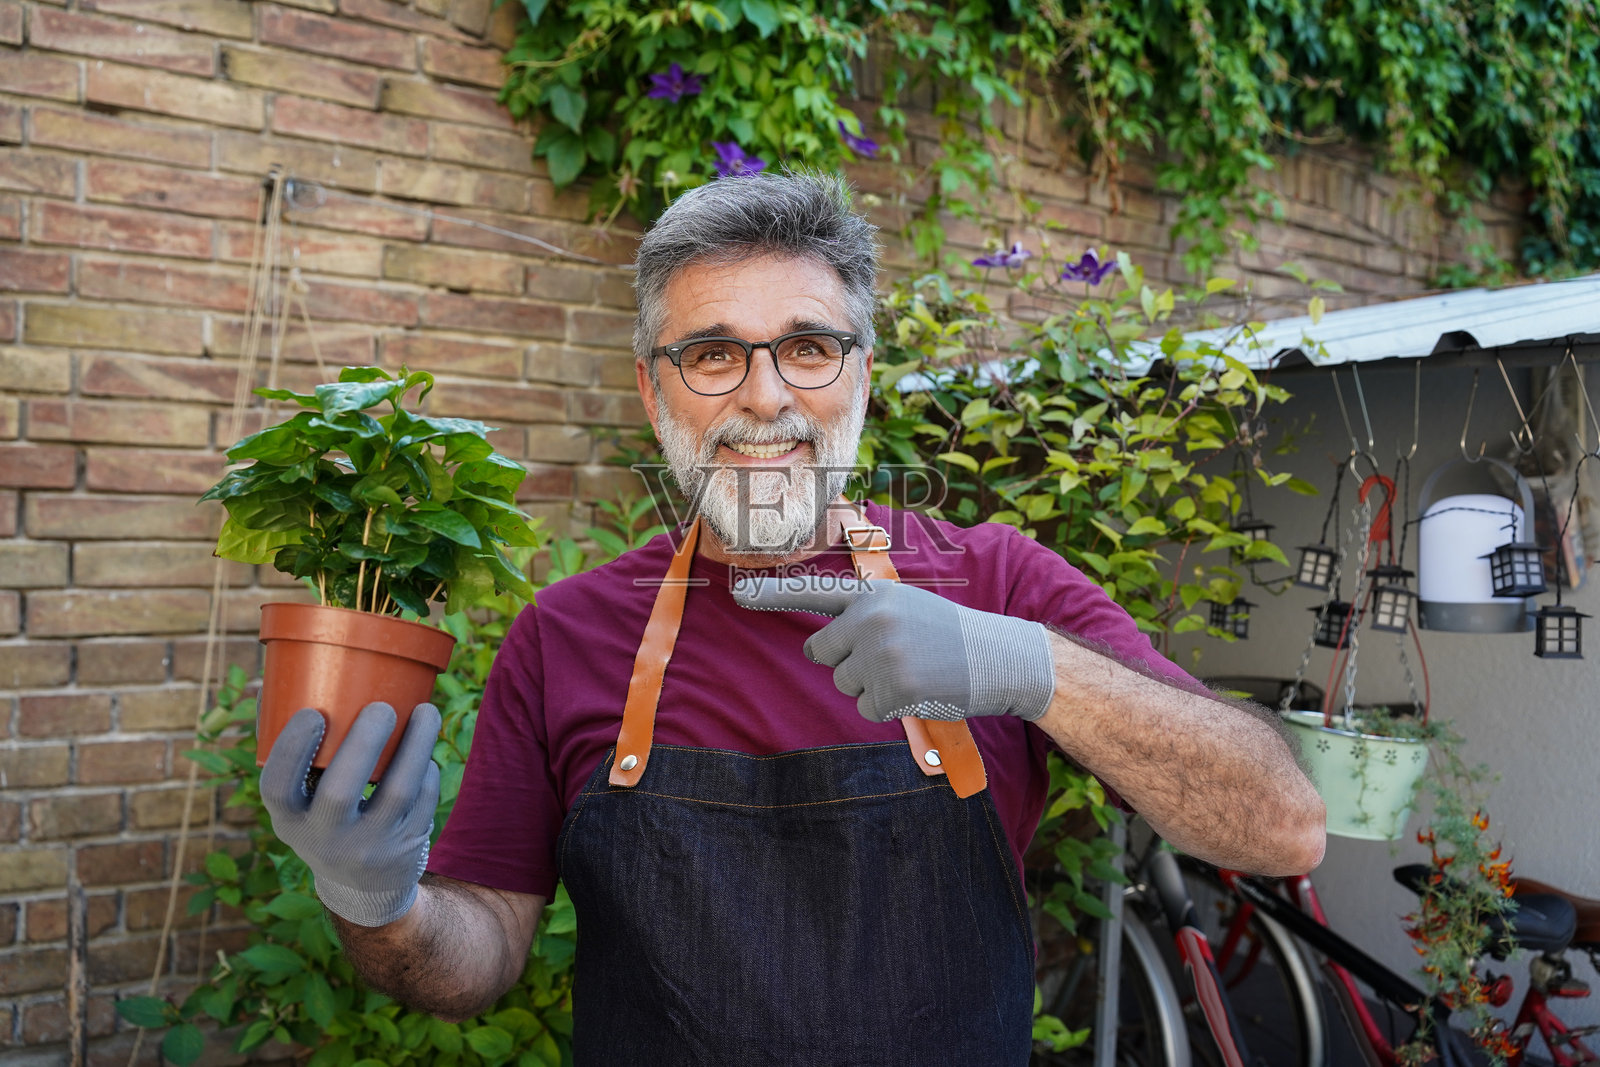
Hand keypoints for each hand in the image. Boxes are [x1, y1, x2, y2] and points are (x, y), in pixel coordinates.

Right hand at [259, 702, 441, 926]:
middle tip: (382, 706)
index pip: (278, 789)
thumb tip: (269, 681)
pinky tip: (426, 750)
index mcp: (289, 821)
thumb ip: (287, 747)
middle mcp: (326, 840)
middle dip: (363, 743)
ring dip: (416, 745)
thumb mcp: (298, 801)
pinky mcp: (408, 847)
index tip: (312, 713)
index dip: (292, 750)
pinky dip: (428, 770)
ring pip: (398, 792)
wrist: (363, 887)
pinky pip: (424, 800)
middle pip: (341, 792)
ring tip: (426, 710)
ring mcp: (370, 847)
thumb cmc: (324, 818)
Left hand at [732, 575, 1055, 722]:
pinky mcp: (893, 689)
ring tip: (910, 672)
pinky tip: (916, 691)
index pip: (814, 593)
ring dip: (870, 686)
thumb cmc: (948, 634)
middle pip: (822, 652)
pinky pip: (865, 708)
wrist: (998, 657)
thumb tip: (819, 645)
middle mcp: (871, 619)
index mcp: (873, 594)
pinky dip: (886, 707)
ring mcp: (881, 654)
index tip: (737, 592)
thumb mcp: (905, 607)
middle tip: (889, 657)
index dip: (771, 594)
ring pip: (843, 683)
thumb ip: (864, 615)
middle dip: (845, 661)